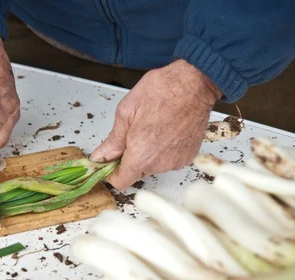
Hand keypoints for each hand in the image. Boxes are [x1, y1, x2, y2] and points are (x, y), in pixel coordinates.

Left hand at [90, 59, 221, 189]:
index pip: (121, 182)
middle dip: (131, 157)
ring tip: (153, 126)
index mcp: (140, 156)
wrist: (194, 83)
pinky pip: (169, 159)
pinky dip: (165, 149)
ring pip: (154, 165)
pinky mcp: (188, 155)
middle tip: (133, 132)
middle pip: (137, 172)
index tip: (112, 159)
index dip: (113, 172)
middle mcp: (159, 164)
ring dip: (149, 152)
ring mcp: (176, 161)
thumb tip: (100, 156)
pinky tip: (166, 129)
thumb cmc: (162, 91)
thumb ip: (112, 141)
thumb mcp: (126, 112)